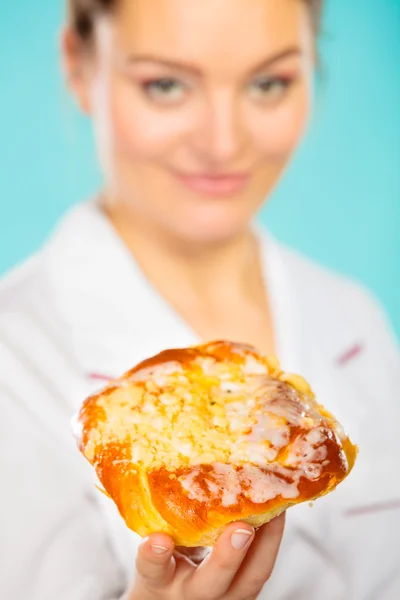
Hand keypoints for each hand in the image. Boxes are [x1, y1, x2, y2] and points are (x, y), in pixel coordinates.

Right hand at [127, 514, 284, 599]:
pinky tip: (279, 507)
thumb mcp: (156, 539)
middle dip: (227, 558)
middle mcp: (191, 592)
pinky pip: (263, 565)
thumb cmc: (165, 557)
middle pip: (209, 585)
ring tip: (273, 508)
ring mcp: (224, 595)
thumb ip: (161, 516)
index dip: (154, 555)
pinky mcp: (247, 588)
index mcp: (160, 579)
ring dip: (264, 543)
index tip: (158, 538)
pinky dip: (273, 534)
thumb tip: (165, 463)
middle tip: (241, 528)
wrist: (175, 593)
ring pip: (248, 578)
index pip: (153, 570)